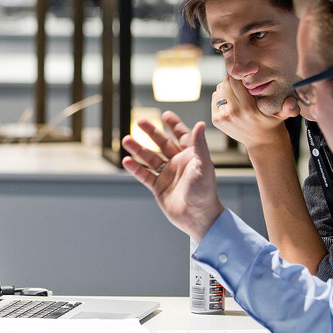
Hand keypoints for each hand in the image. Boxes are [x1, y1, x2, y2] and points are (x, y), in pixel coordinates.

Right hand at [122, 111, 223, 241]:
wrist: (199, 217)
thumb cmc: (205, 191)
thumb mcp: (203, 165)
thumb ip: (199, 144)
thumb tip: (200, 123)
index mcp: (191, 156)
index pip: (182, 136)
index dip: (174, 125)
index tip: (165, 115)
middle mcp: (178, 163)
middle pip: (162, 144)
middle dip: (151, 132)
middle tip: (140, 121)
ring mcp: (167, 175)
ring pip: (150, 158)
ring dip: (139, 149)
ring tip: (126, 140)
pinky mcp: (159, 188)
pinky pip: (145, 175)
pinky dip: (135, 168)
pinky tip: (127, 161)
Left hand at [212, 76, 298, 150]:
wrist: (262, 142)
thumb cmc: (272, 123)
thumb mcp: (282, 114)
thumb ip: (289, 108)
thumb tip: (292, 102)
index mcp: (248, 108)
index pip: (235, 81)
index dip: (240, 77)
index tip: (247, 78)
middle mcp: (233, 112)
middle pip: (225, 83)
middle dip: (233, 81)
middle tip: (241, 84)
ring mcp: (223, 117)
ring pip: (218, 90)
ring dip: (226, 90)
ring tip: (238, 95)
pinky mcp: (216, 120)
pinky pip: (215, 99)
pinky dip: (222, 98)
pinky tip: (232, 103)